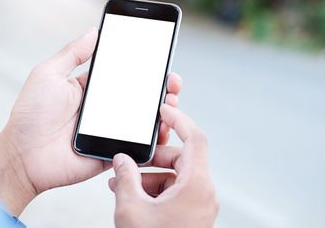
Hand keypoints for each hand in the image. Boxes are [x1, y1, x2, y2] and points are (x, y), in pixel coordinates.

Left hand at [0, 27, 181, 215]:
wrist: (22, 156)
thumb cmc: (30, 114)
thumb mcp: (49, 74)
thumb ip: (73, 54)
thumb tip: (94, 31)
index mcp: (88, 88)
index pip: (121, 74)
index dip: (141, 67)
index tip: (160, 58)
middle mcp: (101, 109)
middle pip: (137, 97)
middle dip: (159, 88)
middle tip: (173, 81)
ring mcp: (107, 131)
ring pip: (141, 121)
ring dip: (161, 111)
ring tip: (172, 102)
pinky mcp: (110, 152)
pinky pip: (135, 146)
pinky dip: (152, 140)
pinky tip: (163, 129)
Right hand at [109, 105, 218, 227]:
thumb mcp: (132, 207)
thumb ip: (125, 177)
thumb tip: (122, 159)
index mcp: (196, 185)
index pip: (195, 138)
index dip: (180, 120)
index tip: (164, 109)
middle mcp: (203, 193)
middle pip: (181, 158)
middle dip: (152, 157)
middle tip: (129, 161)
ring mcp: (198, 206)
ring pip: (175, 177)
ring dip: (148, 176)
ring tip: (122, 184)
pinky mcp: (191, 216)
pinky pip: (174, 192)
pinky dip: (154, 190)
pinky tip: (131, 197)